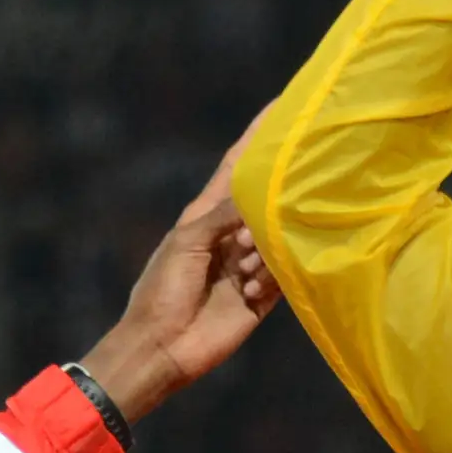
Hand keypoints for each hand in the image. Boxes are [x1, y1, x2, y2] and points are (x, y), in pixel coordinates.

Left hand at [80, 110, 281, 420]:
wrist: (163, 348)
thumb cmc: (163, 289)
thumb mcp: (188, 241)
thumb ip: (224, 214)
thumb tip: (262, 194)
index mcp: (208, 211)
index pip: (239, 164)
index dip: (260, 134)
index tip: (285, 104)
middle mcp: (233, 232)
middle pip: (267, 200)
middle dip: (279, 196)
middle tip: (288, 198)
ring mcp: (250, 263)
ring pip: (279, 237)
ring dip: (265, 250)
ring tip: (242, 269)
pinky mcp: (264, 295)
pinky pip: (284, 274)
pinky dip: (271, 278)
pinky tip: (250, 289)